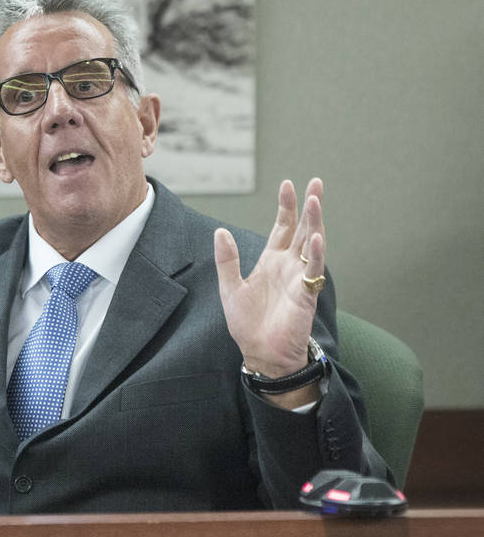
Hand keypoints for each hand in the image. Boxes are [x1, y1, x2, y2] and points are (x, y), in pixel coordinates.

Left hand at [214, 178, 325, 379]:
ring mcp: (299, 278)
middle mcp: (289, 266)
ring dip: (315, 222)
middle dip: (308, 206)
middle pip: (302, 229)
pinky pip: (312, 270)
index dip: (286, 207)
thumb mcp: (230, 287)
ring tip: (316, 200)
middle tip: (315, 182)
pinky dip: (314, 253)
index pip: (282, 227)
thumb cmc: (248, 324)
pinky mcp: (305, 295)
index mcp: (271, 262)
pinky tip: (315, 237)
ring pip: (311, 244)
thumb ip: (227, 259)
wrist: (260, 354)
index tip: (288, 184)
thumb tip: (220, 230)